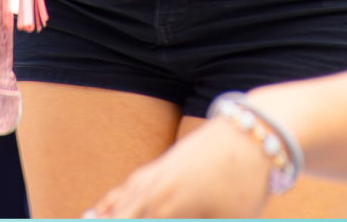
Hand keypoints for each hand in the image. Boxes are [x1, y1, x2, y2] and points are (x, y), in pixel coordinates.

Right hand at [88, 117, 273, 217]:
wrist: (252, 133)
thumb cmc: (246, 183)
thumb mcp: (229, 221)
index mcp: (170, 210)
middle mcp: (154, 192)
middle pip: (119, 220)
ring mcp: (153, 175)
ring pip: (116, 206)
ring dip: (101, 219)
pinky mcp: (158, 166)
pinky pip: (124, 189)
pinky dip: (107, 204)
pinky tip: (94, 213)